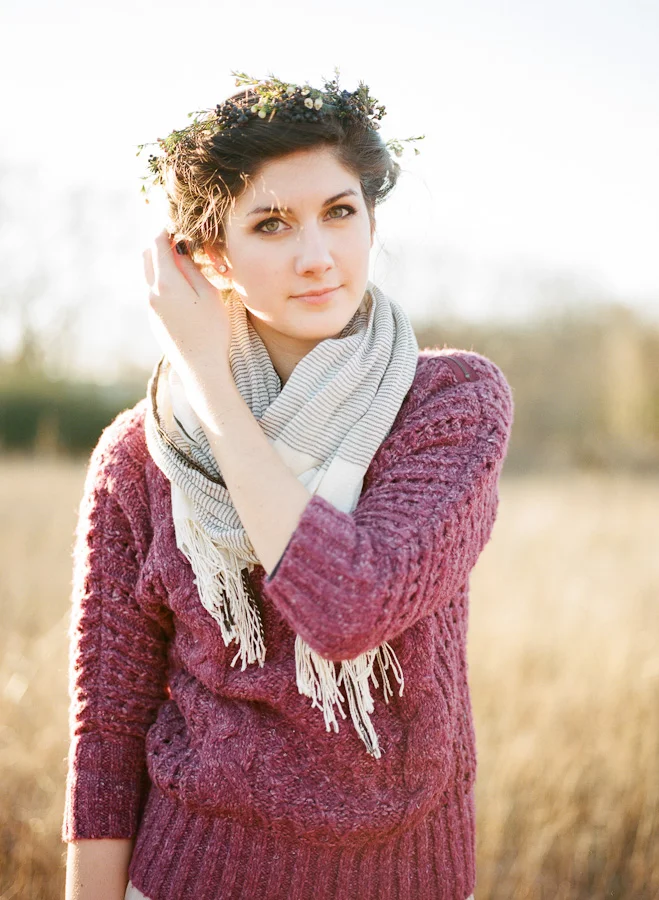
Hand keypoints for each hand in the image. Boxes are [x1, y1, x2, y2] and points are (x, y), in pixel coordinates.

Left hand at [142, 228, 235, 423]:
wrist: (201, 368)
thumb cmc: (212, 330)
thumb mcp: (208, 293)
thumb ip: (190, 267)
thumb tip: (179, 246)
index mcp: (165, 284)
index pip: (157, 244)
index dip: (165, 230)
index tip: (175, 223)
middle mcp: (151, 294)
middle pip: (146, 257)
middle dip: (159, 245)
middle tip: (179, 241)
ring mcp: (150, 308)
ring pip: (149, 275)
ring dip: (161, 264)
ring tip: (183, 264)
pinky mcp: (154, 320)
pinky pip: (154, 292)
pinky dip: (163, 281)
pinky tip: (182, 289)